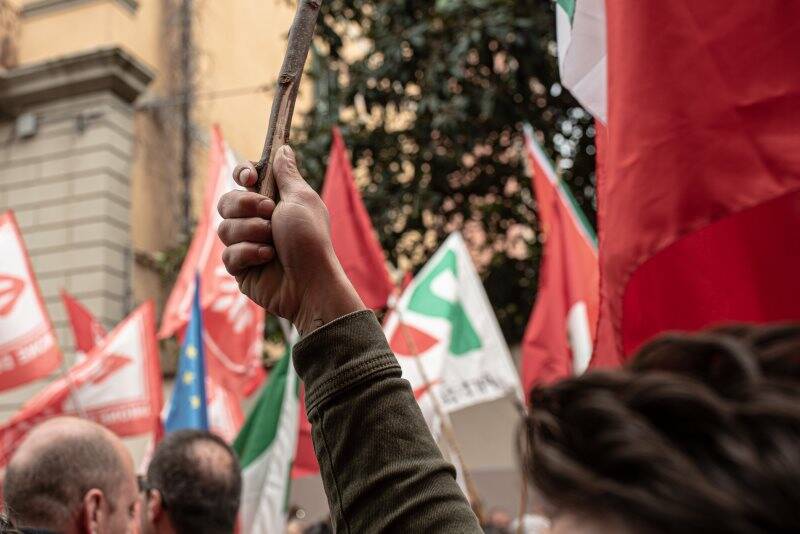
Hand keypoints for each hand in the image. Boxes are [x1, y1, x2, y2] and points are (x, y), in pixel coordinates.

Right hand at [217, 145, 364, 334]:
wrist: (311, 281)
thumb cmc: (311, 240)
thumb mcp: (301, 200)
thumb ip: (286, 174)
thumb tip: (283, 148)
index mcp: (273, 202)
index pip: (244, 179)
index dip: (243, 174)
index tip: (251, 177)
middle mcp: (257, 221)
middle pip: (226, 201)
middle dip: (245, 205)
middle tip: (269, 213)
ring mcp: (246, 245)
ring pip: (224, 228)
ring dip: (251, 232)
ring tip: (272, 242)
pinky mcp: (240, 269)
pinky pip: (227, 254)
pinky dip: (249, 253)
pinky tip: (267, 259)